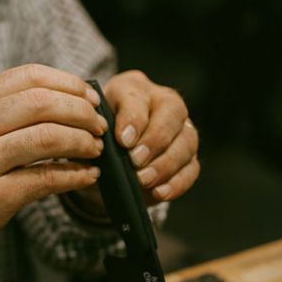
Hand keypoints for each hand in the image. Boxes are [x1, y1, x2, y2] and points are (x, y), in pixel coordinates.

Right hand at [0, 65, 107, 256]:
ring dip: (82, 141)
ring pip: (47, 138)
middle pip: (42, 103)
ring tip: (95, 148)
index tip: (89, 96)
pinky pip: (46, 179)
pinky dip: (75, 175)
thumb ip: (4, 108)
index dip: (68, 83)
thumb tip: (65, 96)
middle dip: (81, 111)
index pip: (28, 77)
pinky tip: (88, 174)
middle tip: (99, 124)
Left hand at [101, 71, 200, 203]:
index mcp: (134, 89)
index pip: (138, 97)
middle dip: (154, 140)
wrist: (106, 158)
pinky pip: (191, 168)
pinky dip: (177, 183)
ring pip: (186, 141)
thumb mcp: (90, 129)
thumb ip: (94, 133)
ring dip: (165, 164)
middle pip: (172, 114)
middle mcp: (164, 102)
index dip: (133, 119)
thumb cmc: (98, 137)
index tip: (123, 141)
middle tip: (136, 161)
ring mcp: (182, 129)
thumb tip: (101, 148)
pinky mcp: (189, 156)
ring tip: (144, 180)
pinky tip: (159, 193)